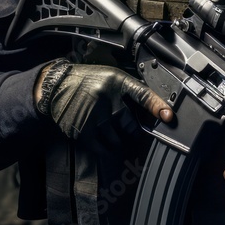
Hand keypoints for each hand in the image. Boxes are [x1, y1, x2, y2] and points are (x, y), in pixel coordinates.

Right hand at [35, 61, 172, 140]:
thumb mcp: (110, 76)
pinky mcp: (82, 129)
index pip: (141, 94)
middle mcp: (105, 97)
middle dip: (131, 129)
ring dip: (117, 139)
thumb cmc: (87, 80)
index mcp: (116, 81)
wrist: (56, 86)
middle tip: (127, 127)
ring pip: (116, 137)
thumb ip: (129, 89)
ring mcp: (93, 114)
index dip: (156, 105)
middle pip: (129, 123)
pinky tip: (105, 146)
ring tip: (111, 132)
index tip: (168, 115)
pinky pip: (101, 147)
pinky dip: (105, 149)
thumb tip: (152, 107)